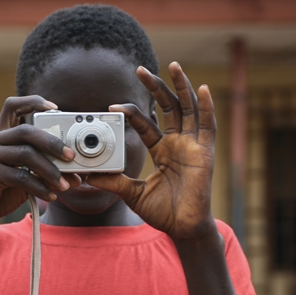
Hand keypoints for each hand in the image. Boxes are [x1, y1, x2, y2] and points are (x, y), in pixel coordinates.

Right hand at [0, 96, 79, 234]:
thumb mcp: (22, 180)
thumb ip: (44, 173)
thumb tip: (77, 176)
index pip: (13, 106)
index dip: (34, 102)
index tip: (55, 108)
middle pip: (26, 131)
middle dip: (53, 143)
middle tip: (71, 157)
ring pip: (26, 154)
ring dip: (51, 170)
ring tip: (65, 185)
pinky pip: (21, 176)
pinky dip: (40, 187)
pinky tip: (50, 196)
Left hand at [88, 62, 216, 240]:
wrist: (182, 228)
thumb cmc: (163, 213)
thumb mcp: (132, 193)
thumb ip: (114, 182)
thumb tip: (88, 175)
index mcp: (163, 150)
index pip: (147, 124)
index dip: (132, 113)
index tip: (112, 106)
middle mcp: (178, 143)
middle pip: (168, 107)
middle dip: (155, 87)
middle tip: (140, 69)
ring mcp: (193, 146)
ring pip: (188, 109)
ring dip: (181, 86)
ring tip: (172, 66)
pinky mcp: (206, 152)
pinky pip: (208, 125)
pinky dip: (206, 106)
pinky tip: (201, 88)